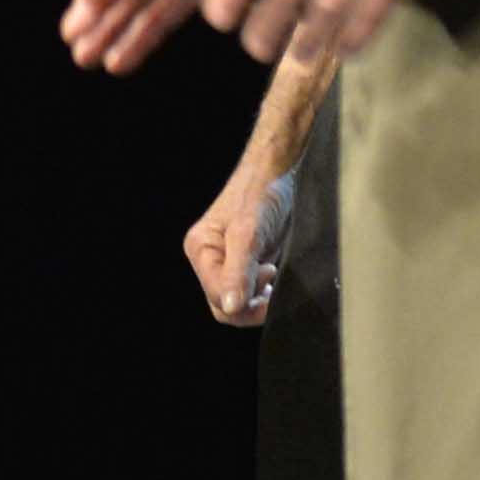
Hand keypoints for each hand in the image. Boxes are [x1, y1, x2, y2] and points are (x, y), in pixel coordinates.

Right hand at [183, 159, 293, 326]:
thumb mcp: (249, 233)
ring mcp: (227, 263)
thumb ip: (238, 272)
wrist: (279, 172)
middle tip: (273, 278)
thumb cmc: (261, 194)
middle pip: (225, 305)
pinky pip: (249, 293)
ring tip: (274, 275)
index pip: (218, 298)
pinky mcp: (245, 264)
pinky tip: (274, 278)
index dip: (245, 299)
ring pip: (238, 303)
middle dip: (252, 303)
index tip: (269, 274)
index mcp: (201, 250)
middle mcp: (209, 260)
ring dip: (259, 299)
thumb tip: (231, 308)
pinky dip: (264, 293)